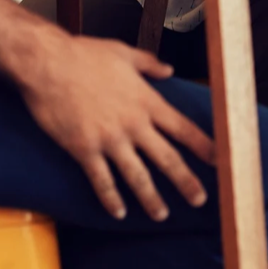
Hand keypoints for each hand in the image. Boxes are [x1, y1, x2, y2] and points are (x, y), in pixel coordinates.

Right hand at [16, 31, 213, 220]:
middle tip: (200, 200)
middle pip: (167, 158)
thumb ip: (149, 64)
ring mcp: (109, 139)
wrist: (47, 63)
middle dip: (185, 181)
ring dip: (151, 198)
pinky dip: (111, 198)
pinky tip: (118, 213)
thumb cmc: (84, 54)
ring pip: (137, 176)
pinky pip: (101, 180)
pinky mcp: (84, 149)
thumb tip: (169, 70)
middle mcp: (133, 123)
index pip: (183, 128)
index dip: (203, 146)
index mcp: (146, 100)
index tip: (220, 160)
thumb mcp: (124, 53)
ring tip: (162, 215)